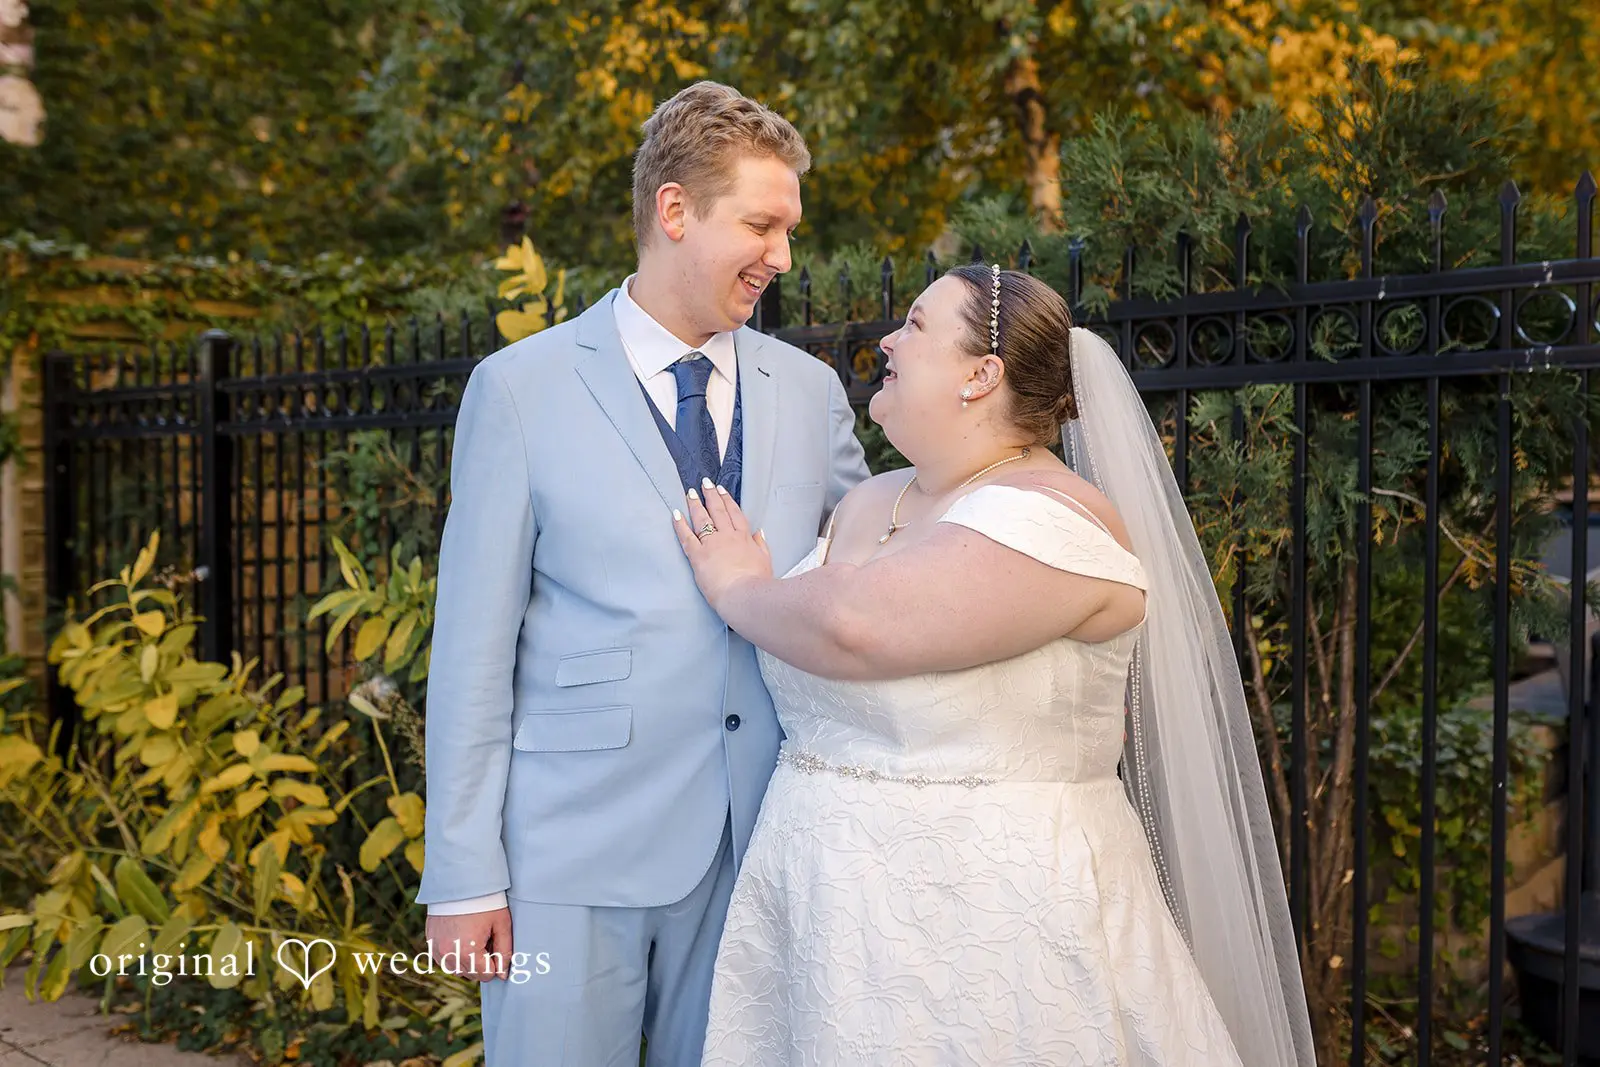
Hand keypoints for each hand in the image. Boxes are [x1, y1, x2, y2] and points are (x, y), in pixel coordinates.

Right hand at [426, 908, 511, 981]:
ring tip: (473, 937)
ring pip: (456, 969)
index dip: (495, 963)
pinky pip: (443, 959)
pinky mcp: (430, 941)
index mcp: (468, 951)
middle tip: (485, 939)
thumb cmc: (485, 902)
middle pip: (471, 974)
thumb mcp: (501, 925)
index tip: (495, 945)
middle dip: (481, 962)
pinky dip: (453, 954)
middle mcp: (449, 954)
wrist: (461, 880)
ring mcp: (437, 948)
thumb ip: (504, 952)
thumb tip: (502, 975)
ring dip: (466, 961)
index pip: (486, 975)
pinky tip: (461, 937)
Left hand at [672, 477, 772, 611]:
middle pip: (718, 511)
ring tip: (690, 493)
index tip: (722, 490)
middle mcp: (727, 536)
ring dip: (695, 504)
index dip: (727, 500)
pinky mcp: (698, 555)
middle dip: (710, 495)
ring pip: (702, 518)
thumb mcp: (765, 560)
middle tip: (705, 483)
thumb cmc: (757, 583)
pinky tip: (675, 514)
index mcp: (744, 538)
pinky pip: (686, 536)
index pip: (734, 514)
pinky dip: (680, 524)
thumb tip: (760, 532)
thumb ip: (761, 545)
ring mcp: (712, 544)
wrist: (744, 595)